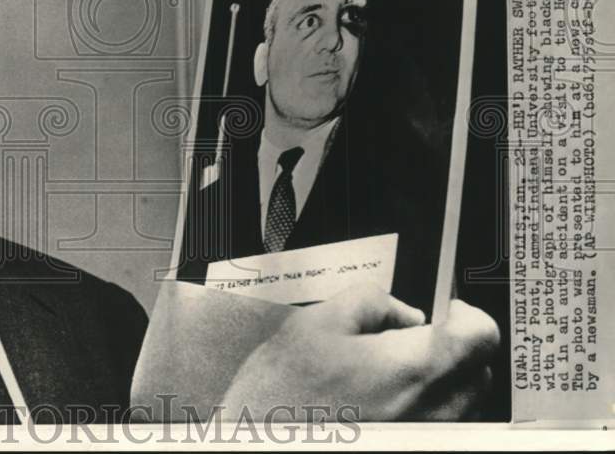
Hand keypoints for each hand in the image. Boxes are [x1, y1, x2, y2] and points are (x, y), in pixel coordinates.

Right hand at [221, 283, 498, 420]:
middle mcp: (432, 410)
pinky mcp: (409, 449)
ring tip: (384, 369)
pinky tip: (376, 398)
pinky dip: (419, 405)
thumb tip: (401, 311)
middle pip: (476, 369)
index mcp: (415, 367)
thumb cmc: (281, 394)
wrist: (258, 445)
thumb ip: (370, 301)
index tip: (440, 308)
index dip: (461, 312)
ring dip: (436, 377)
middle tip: (406, 335)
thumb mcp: (317, 322)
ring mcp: (422, 436)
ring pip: (458, 400)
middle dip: (449, 345)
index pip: (481, 334)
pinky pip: (435, 423)